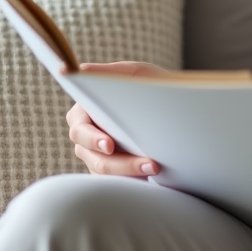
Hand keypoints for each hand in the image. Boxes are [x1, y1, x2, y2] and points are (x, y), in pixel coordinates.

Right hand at [66, 61, 166, 177]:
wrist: (171, 109)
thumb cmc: (150, 86)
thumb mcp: (137, 74)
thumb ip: (110, 72)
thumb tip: (81, 70)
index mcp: (84, 113)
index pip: (80, 128)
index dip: (92, 138)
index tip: (110, 144)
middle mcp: (85, 138)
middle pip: (92, 156)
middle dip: (120, 162)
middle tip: (148, 163)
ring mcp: (97, 157)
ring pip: (106, 171)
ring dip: (133, 171)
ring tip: (157, 167)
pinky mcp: (113, 172)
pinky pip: (118, 181)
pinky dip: (135, 178)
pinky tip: (155, 176)